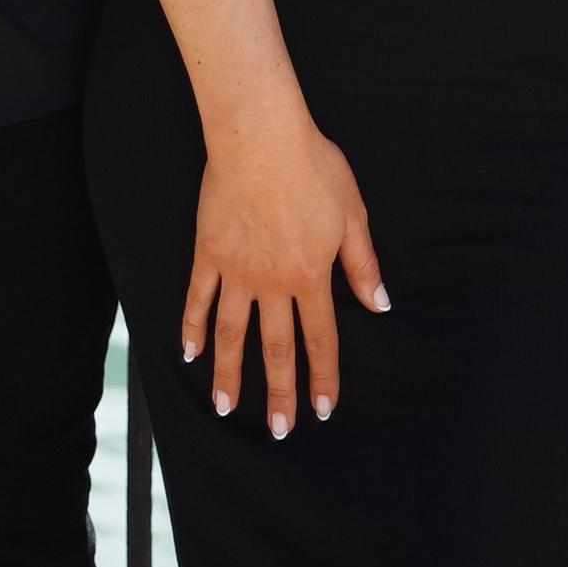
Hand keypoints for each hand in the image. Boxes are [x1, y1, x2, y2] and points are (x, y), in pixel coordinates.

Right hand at [184, 98, 387, 437]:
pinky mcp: (208, 252)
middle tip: (279, 430)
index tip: (323, 410)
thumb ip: (362, 264)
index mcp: (310, 276)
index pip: (320, 339)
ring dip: (229, 374)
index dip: (323, 378)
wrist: (260, 136)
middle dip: (279, 393)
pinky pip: (198, 298)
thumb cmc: (311, 167)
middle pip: (275, 348)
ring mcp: (236, 270)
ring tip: (225, 408)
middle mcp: (271, 283)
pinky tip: (188, 353)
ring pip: (231, 334)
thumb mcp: (352, 213)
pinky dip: (191, 327)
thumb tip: (379, 304)